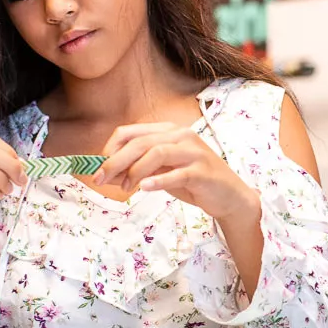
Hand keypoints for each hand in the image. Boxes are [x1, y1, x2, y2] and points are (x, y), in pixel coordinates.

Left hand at [94, 122, 258, 221]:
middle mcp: (181, 136)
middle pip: (140, 142)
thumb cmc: (194, 182)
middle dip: (115, 162)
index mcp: (169, 131)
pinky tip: (144, 188)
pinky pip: (177, 174)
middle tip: (101, 180)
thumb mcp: (163, 170)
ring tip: (124, 188)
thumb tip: (108, 172)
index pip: (130, 132)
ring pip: (156, 153)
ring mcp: (194, 152)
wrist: (229, 196)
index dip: (110, 149)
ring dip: (134, 171)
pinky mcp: (203, 171)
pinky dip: (158, 181)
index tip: (98, 169)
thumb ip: (140, 167)